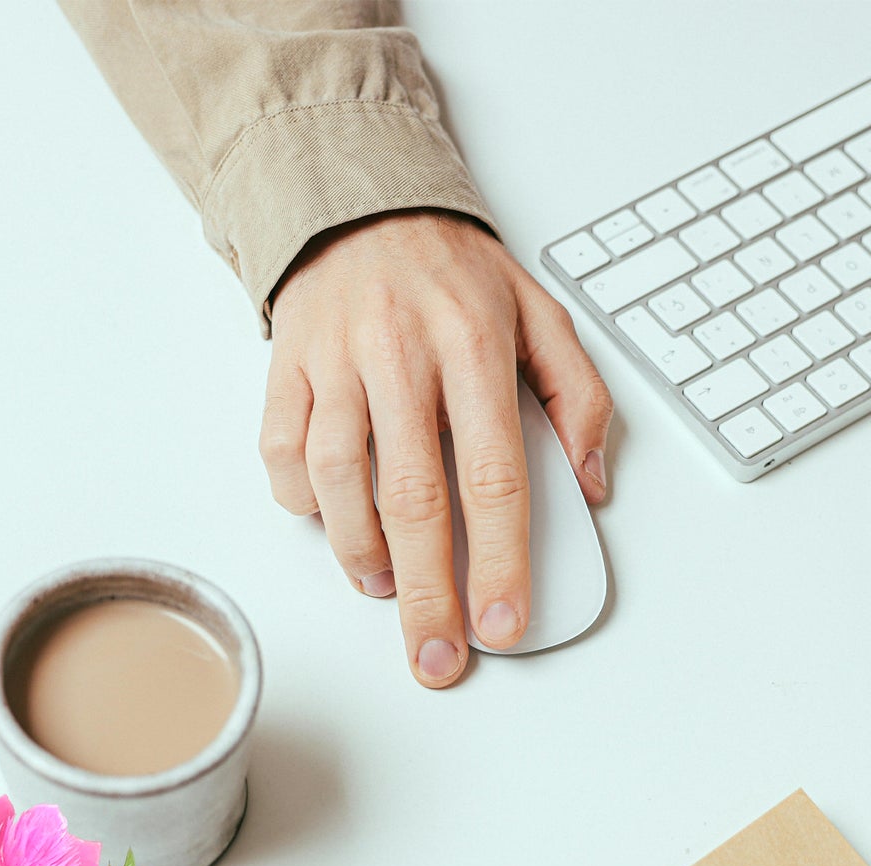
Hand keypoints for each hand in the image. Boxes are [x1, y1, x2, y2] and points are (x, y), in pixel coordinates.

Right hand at [259, 210, 612, 687]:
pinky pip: (281, 454)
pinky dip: (303, 502)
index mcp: (474, 343)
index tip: (502, 623)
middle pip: (412, 498)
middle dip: (427, 593)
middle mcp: (400, 353)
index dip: (499, 559)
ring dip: (360, 552)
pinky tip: (331, 518)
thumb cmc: (452, 274)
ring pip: (337, 480)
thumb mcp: (541, 311)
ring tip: (384, 587)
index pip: (493, 473)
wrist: (360, 203)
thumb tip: (589, 485)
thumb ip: (577, 396)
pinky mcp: (285, 370)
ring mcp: (335, 361)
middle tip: (436, 657)